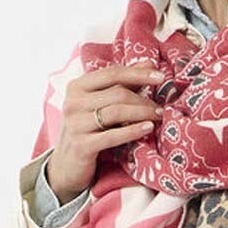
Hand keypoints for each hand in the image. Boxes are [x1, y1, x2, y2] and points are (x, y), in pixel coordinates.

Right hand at [46, 61, 165, 202]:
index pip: (112, 73)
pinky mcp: (81, 145)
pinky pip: (113, 136)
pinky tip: (148, 128)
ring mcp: (75, 124)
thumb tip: (148, 63)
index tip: (160, 76)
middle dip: (143, 99)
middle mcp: (73, 103)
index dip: (138, 73)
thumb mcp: (100, 104)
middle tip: (160, 107)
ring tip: (158, 116)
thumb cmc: (88, 129)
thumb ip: (122, 83)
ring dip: (142, 113)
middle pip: (117, 93)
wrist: (66, 164)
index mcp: (76, 86)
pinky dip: (133, 130)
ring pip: (117, 112)